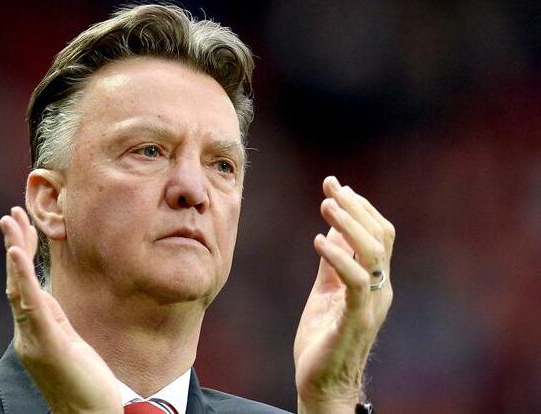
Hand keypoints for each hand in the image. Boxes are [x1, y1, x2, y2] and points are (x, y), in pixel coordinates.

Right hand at [0, 207, 121, 413]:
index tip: (22, 228)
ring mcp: (34, 339)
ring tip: (10, 221)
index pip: (24, 286)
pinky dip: (21, 276)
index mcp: (36, 330)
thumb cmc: (84, 385)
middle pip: (15, 281)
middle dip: (14, 245)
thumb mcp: (69, 344)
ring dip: (13, 252)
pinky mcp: (47, 344)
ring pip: (18, 287)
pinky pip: (31, 305)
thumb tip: (45, 298)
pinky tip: (16, 253)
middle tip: (11, 213)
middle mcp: (28, 333)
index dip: (21, 257)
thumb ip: (55, 321)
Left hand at [294, 177, 394, 413]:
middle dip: (355, 207)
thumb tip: (334, 228)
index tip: (334, 184)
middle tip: (330, 187)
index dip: (360, 206)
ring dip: (348, 225)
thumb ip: (333, 261)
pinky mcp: (356, 319)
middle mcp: (379, 289)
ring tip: (325, 206)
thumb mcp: (325, 289)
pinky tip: (319, 242)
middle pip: (380, 236)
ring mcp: (371, 304)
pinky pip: (355, 282)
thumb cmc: (323, 336)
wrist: (322, 382)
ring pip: (374, 253)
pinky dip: (339, 258)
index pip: (378, 233)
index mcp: (374, 280)